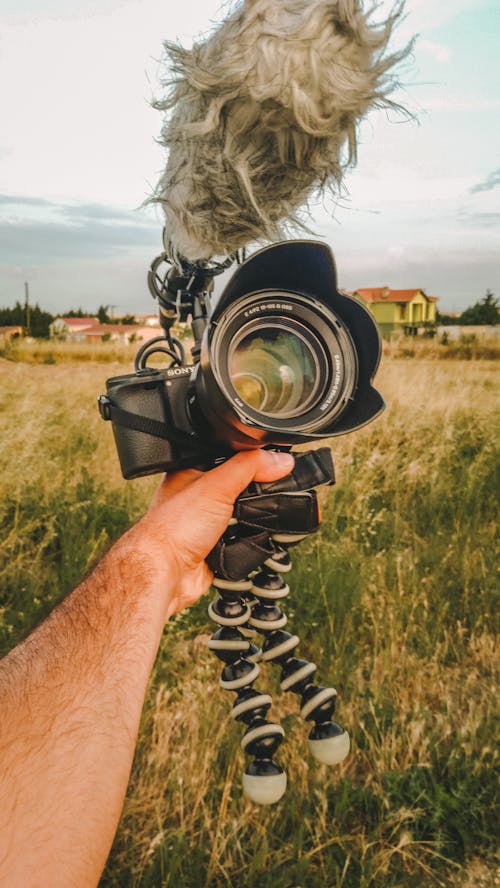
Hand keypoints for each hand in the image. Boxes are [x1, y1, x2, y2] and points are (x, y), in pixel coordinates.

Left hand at [121, 450, 294, 619]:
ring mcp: (209, 523)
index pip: (232, 458)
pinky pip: (245, 539)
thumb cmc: (173, 528)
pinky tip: (252, 538)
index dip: (255, 460)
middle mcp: (200, 497)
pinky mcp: (217, 546)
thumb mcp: (217, 485)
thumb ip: (250, 467)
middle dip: (258, 494)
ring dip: (256, 519)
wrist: (166, 572)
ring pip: (246, 515)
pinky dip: (252, 541)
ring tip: (260, 518)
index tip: (278, 464)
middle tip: (273, 493)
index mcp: (194, 473)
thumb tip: (280, 458)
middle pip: (243, 488)